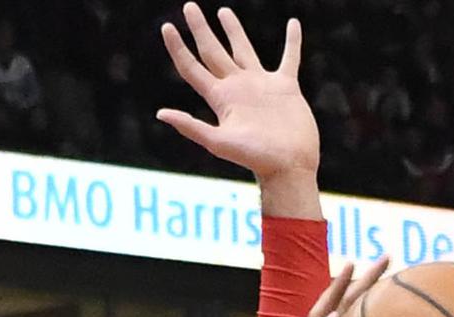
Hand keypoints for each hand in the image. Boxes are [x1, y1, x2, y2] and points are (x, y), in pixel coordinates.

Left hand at [159, 3, 317, 180]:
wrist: (289, 165)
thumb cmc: (255, 158)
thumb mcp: (218, 143)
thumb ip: (191, 127)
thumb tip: (160, 113)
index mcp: (220, 97)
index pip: (192, 66)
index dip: (178, 47)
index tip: (167, 26)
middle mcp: (237, 87)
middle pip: (213, 51)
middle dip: (200, 29)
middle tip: (189, 7)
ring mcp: (261, 85)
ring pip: (243, 50)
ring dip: (234, 30)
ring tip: (223, 11)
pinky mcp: (285, 87)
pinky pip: (289, 58)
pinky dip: (292, 41)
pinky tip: (293, 23)